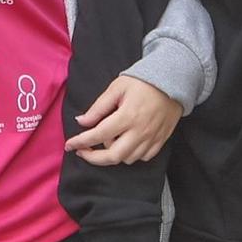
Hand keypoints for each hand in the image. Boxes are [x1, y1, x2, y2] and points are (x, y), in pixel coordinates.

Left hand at [66, 75, 181, 165]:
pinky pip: (143, 157)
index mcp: (127, 116)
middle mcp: (140, 131)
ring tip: (107, 140)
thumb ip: (98, 107)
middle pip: (113, 156)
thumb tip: (81, 122)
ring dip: (112, 155)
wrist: (173, 81)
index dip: (81, 142)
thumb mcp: (116, 88)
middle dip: (94, 158)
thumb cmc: (142, 82)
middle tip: (83, 152)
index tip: (69, 145)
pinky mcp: (161, 141)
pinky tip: (125, 144)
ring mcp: (152, 138)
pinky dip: (130, 155)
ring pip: (127, 159)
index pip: (99, 135)